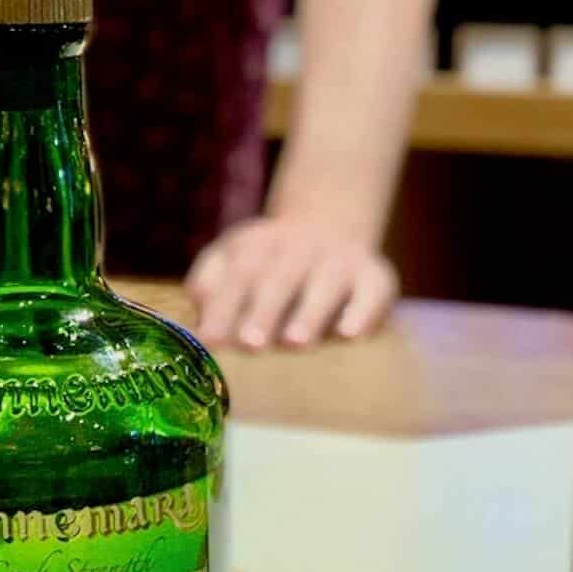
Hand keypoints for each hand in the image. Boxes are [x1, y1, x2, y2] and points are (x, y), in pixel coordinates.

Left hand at [185, 218, 397, 349]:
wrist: (329, 226)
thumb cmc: (268, 267)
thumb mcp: (233, 262)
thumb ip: (211, 286)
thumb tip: (196, 317)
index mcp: (257, 246)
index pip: (237, 274)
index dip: (223, 307)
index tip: (211, 341)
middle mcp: (299, 249)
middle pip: (279, 279)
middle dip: (264, 312)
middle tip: (251, 345)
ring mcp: (340, 261)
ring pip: (325, 285)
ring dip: (310, 313)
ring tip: (296, 342)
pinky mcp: (375, 277)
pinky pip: (373, 292)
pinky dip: (363, 312)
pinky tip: (350, 334)